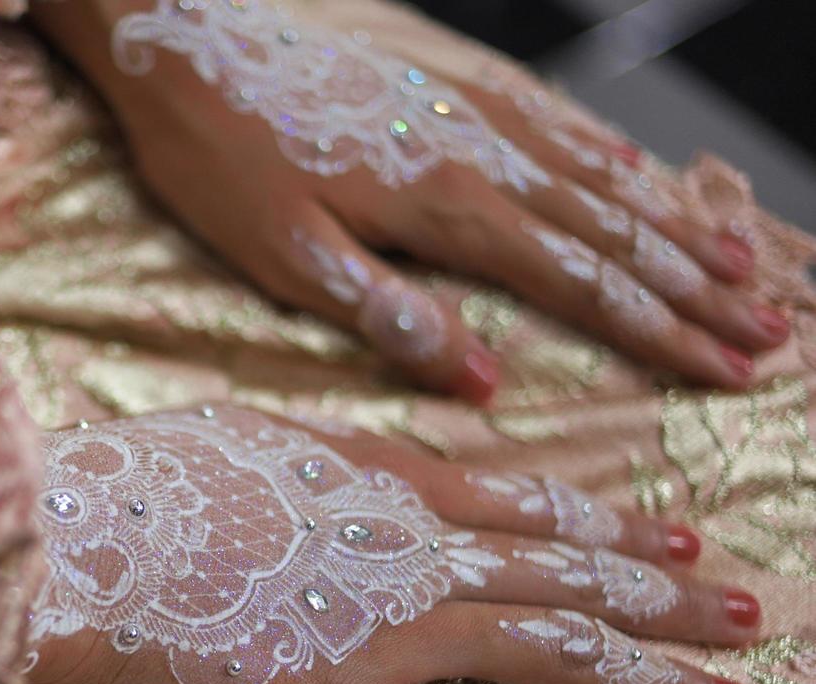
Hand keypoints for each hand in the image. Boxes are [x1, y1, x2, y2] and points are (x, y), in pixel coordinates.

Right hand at [25, 406, 760, 683]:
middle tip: (747, 614)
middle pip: (568, 577)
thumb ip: (322, 457)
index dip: (610, 525)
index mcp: (380, 480)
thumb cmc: (134, 484)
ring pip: (557, 655)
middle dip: (667, 598)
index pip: (527, 503)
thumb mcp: (243, 438)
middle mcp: (413, 551)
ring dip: (654, 682)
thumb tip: (362, 465)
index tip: (675, 535)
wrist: (74, 543)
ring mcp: (393, 632)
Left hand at [29, 0, 789, 400]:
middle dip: (695, 288)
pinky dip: (604, 155)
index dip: (660, 330)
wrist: (181, 45)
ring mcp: (465, 115)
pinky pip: (548, 125)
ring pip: (596, 179)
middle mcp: (479, 156)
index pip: (581, 284)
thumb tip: (484, 384)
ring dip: (672, 226)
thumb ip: (389, 317)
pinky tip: (634, 171)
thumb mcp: (285, 258)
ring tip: (740, 260)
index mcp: (449, 210)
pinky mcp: (439, 90)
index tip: (725, 368)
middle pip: (612, 234)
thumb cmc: (220, 159)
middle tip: (767, 331)